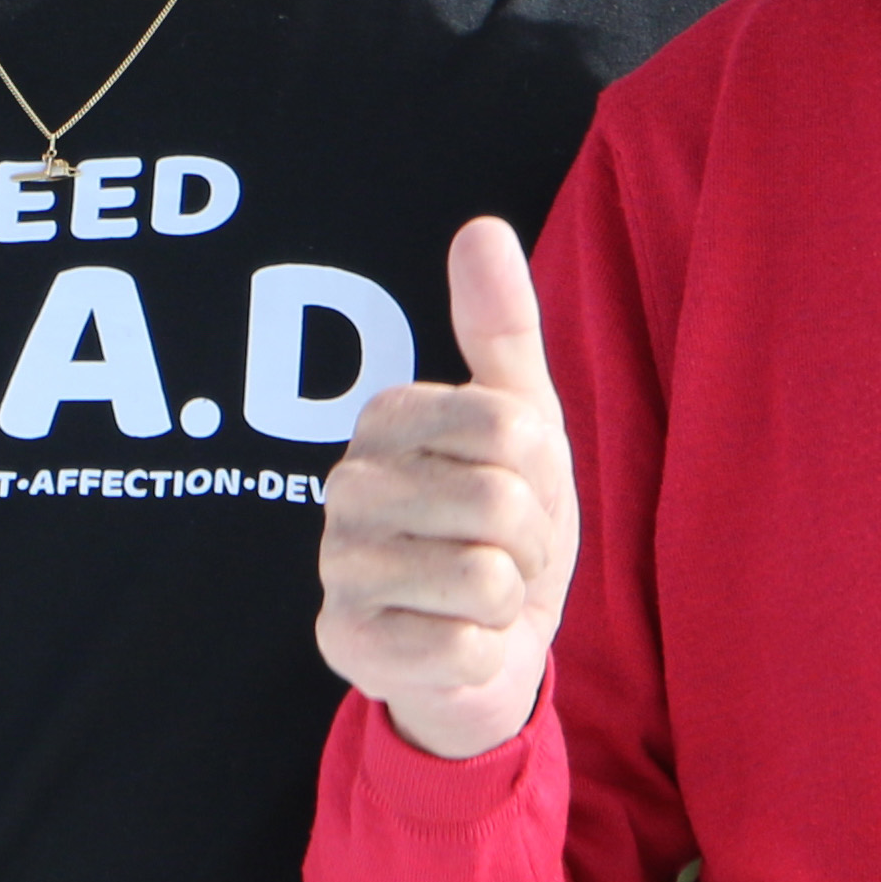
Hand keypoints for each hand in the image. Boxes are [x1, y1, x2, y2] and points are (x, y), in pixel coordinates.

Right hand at [313, 217, 577, 760]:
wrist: (484, 651)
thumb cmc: (503, 529)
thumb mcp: (522, 423)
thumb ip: (501, 327)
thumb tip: (480, 229)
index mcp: (386, 418)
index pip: (509, 424)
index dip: (541, 469)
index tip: (519, 487)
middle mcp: (346, 485)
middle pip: (498, 501)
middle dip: (530, 541)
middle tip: (505, 553)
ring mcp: (338, 567)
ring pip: (483, 577)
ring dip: (508, 598)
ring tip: (481, 597)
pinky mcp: (346, 644)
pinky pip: (461, 644)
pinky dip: (482, 652)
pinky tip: (455, 642)